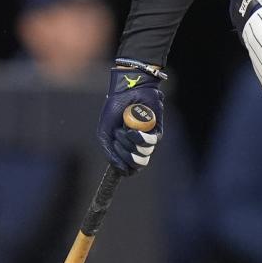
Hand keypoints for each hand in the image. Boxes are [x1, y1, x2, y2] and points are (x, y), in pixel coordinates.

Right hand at [97, 59, 164, 174]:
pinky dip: (139, 138)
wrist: (126, 91)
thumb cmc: (115, 109)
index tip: (114, 154)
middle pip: (135, 164)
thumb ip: (109, 153)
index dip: (121, 166)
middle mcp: (138, 146)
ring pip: (142, 155)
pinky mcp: (157, 131)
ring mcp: (148, 139)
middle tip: (118, 136)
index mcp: (125, 148)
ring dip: (129, 143)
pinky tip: (133, 130)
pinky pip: (150, 143)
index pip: (128, 169)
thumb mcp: (105, 133)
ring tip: (124, 129)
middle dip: (123, 153)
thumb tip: (122, 171)